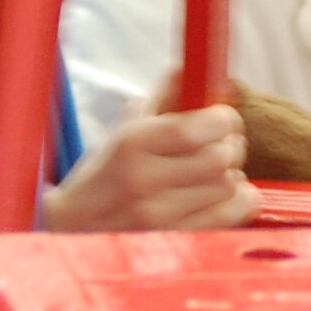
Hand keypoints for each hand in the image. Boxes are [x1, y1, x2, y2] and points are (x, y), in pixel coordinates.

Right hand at [43, 106, 256, 232]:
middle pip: (219, 157)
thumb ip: (161, 97)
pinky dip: (239, 200)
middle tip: (224, 143)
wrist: (72, 229)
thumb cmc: (102, 175)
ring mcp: (160, 218)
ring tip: (216, 171)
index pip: (196, 128)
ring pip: (228, 185)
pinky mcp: (174, 243)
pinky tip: (223, 195)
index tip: (222, 118)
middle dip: (231, 144)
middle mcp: (144, 182)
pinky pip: (231, 216)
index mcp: (131, 145)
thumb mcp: (123, 129)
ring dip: (231, 173)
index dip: (223, 119)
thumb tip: (191, 67)